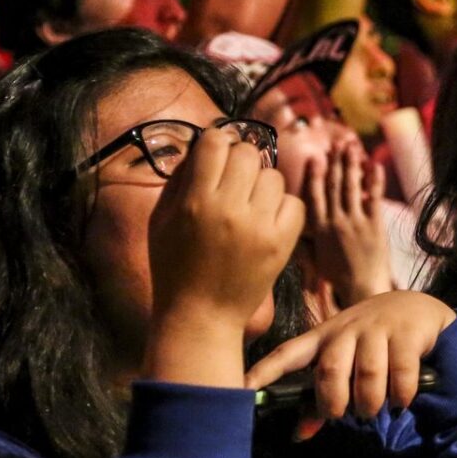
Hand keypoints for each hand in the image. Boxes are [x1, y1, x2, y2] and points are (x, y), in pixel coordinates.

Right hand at [148, 125, 304, 339]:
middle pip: (248, 153)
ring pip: (274, 176)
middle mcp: (229, 209)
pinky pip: (294, 202)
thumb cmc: (175, 266)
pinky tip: (266, 221)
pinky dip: (282, 208)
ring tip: (249, 205)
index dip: (215, 143)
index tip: (215, 157)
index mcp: (195, 201)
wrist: (201, 316)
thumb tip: (202, 145)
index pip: (215, 141)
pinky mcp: (281, 244)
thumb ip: (180, 178)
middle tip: (233, 182)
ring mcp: (259, 227)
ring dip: (261, 185)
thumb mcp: (162, 219)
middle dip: (239, 161)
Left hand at [243, 290, 456, 420]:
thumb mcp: (345, 360)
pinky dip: (400, 394)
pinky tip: (400, 401)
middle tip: (342, 415)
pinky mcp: (406, 333)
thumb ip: (323, 395)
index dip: (265, 371)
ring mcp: (377, 328)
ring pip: (366, 373)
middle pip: (330, 369)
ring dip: (369, 402)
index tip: (244, 388)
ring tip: (373, 410)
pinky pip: (400, 372)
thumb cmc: (372, 340)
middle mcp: (346, 329)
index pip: (287, 353)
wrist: (418, 308)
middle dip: (333, 401)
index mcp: (323, 337)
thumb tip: (300, 433)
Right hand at [303, 143, 394, 305]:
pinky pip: (373, 198)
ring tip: (351, 146)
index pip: (314, 196)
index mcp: (319, 230)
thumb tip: (293, 226)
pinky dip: (373, 180)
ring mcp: (355, 223)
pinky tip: (374, 164)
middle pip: (332, 186)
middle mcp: (335, 222)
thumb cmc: (339, 277)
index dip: (314, 174)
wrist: (362, 289)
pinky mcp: (374, 226)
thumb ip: (305, 240)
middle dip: (334, 162)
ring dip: (350, 164)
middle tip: (336, 143)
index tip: (315, 157)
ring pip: (350, 187)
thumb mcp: (315, 259)